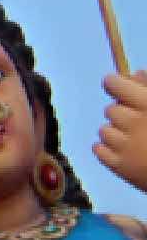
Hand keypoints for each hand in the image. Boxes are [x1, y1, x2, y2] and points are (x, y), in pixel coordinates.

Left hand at [98, 72, 146, 195]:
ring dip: (117, 134)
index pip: (113, 84)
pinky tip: (125, 151)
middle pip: (111, 110)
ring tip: (138, 142)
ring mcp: (126, 146)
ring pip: (104, 130)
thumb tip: (136, 73)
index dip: (115, 85)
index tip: (119, 88)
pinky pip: (98, 149)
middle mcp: (134, 122)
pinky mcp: (121, 167)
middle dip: (124, 115)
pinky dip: (108, 150)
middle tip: (141, 126)